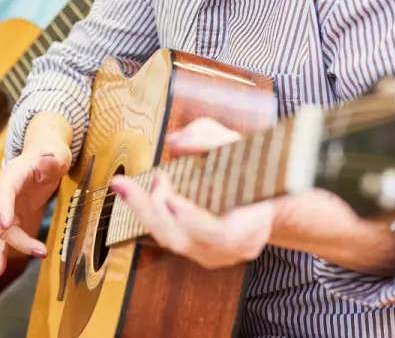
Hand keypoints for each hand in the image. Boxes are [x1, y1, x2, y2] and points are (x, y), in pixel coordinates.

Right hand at [0, 113, 72, 276]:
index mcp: (13, 174)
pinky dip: (0, 254)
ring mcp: (6, 208)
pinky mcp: (12, 220)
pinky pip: (4, 238)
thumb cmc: (51, 155)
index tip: (5, 224)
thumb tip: (48, 156)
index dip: (3, 207)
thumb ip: (52, 158)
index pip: (5, 190)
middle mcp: (4, 192)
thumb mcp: (56, 154)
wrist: (45, 158)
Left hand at [110, 118, 273, 269]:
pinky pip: (168, 238)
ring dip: (144, 211)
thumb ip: (209, 139)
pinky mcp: (197, 251)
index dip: (192, 219)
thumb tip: (175, 141)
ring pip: (171, 241)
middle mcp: (232, 248)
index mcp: (253, 225)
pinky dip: (149, 215)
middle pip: (183, 240)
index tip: (169, 197)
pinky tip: (132, 194)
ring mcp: (214, 254)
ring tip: (125, 186)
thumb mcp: (241, 146)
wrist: (269, 200)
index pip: (220, 234)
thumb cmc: (257, 172)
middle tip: (128, 184)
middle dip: (152, 210)